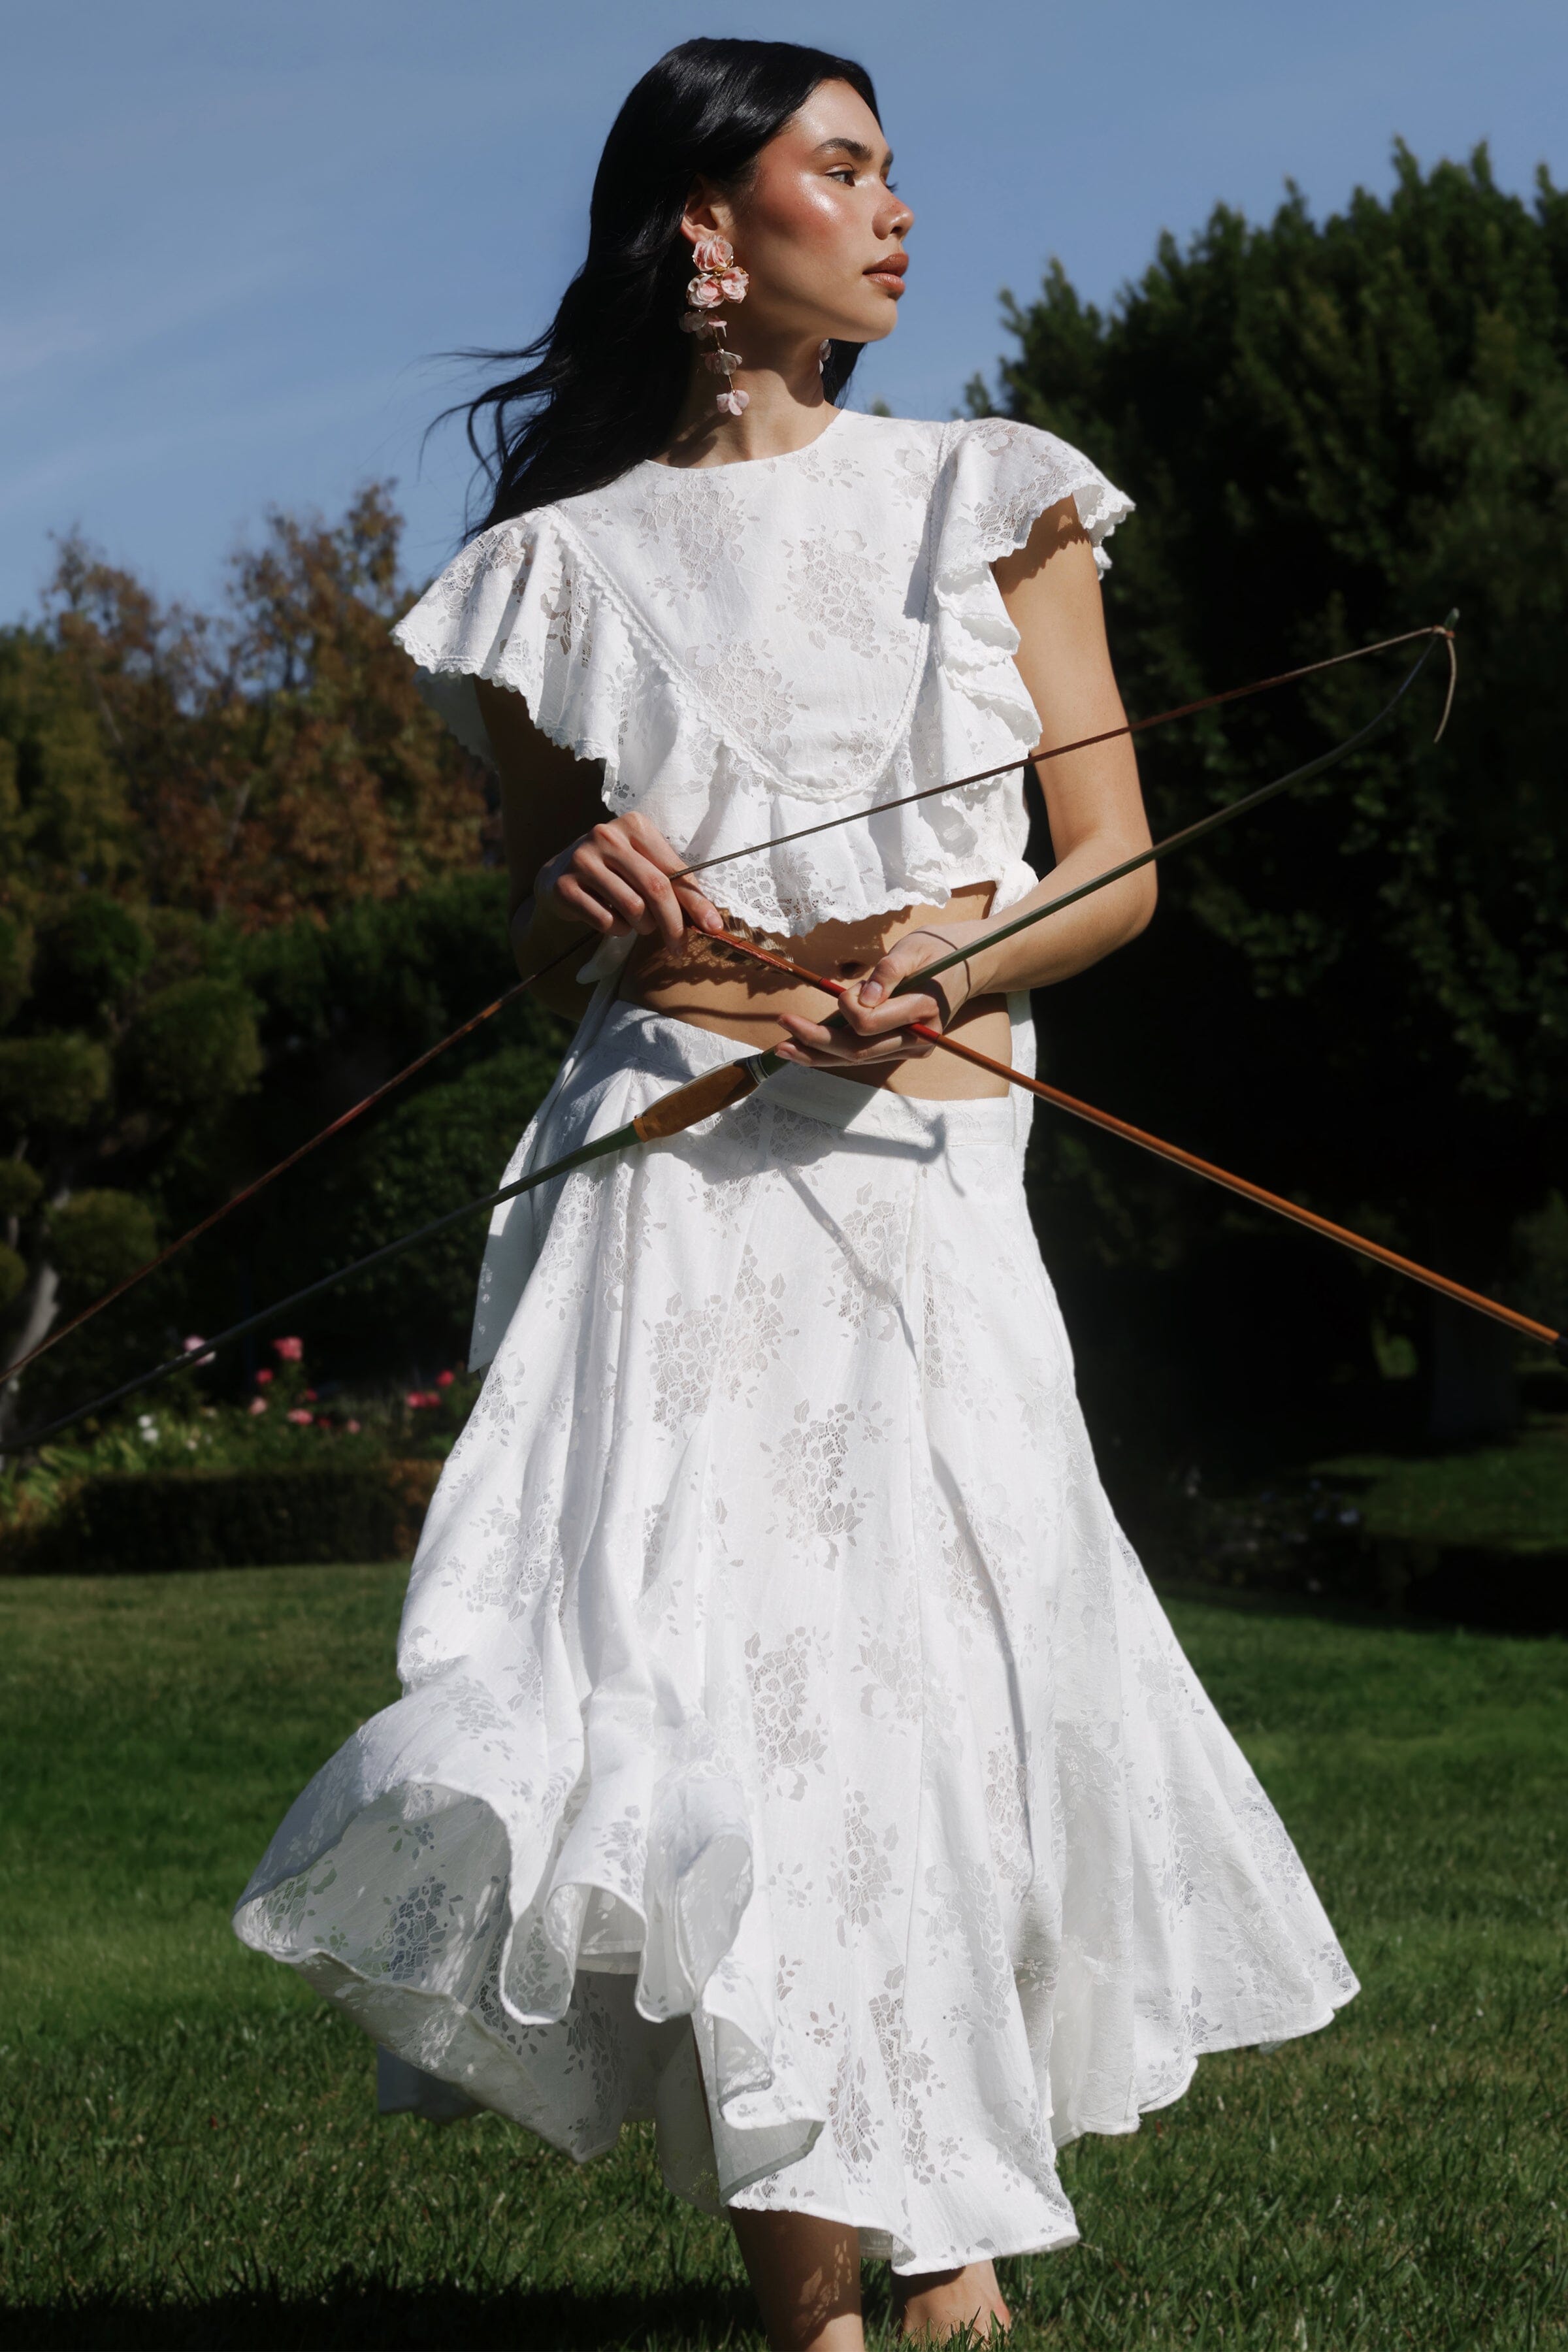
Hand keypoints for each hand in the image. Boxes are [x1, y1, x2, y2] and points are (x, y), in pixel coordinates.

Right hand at [533, 812, 724, 947]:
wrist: (558, 877)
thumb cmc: (613, 873)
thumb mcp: (643, 867)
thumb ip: (674, 885)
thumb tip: (710, 921)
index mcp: (633, 825)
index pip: (674, 870)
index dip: (696, 902)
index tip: (713, 928)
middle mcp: (606, 835)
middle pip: (655, 889)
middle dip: (673, 924)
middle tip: (679, 947)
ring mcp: (582, 859)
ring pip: (632, 908)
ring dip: (641, 926)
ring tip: (636, 923)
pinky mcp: (563, 886)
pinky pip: (605, 921)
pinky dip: (616, 930)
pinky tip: (611, 920)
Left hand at [772, 921, 987, 1072]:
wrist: (969, 966)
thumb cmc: (939, 950)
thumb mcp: (914, 948)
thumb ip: (890, 972)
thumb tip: (864, 998)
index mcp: (924, 1012)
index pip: (870, 1024)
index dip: (847, 1008)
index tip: (842, 989)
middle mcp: (919, 1040)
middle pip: (858, 1050)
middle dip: (817, 1040)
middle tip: (784, 1025)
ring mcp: (911, 1049)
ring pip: (856, 1059)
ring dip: (818, 1054)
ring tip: (783, 1047)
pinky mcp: (901, 1049)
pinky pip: (862, 1055)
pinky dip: (832, 1053)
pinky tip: (804, 1050)